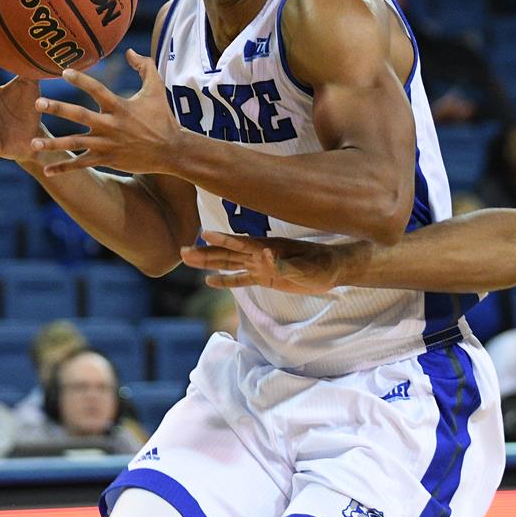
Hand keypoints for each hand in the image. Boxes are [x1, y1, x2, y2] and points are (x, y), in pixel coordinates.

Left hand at [29, 50, 181, 176]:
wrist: (171, 150)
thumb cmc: (162, 118)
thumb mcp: (157, 89)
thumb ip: (145, 67)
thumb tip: (130, 51)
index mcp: (120, 106)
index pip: (97, 89)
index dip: (81, 79)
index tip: (64, 71)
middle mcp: (110, 125)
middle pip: (79, 115)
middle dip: (58, 108)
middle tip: (37, 104)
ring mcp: (107, 144)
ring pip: (75, 143)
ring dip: (54, 143)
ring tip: (33, 142)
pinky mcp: (106, 160)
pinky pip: (81, 164)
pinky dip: (64, 168)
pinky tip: (46, 170)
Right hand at [180, 230, 351, 294]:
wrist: (334, 268)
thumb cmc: (321, 266)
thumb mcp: (303, 268)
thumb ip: (281, 264)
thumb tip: (262, 255)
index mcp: (268, 248)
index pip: (240, 244)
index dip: (222, 240)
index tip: (203, 234)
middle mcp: (260, 254)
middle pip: (227, 253)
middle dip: (205, 253)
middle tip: (182, 251)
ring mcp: (261, 265)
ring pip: (229, 263)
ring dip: (209, 263)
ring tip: (187, 260)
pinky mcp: (265, 277)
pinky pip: (240, 279)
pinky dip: (225, 280)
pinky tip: (209, 281)